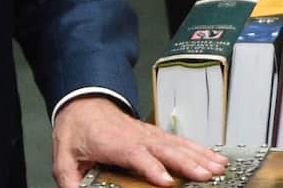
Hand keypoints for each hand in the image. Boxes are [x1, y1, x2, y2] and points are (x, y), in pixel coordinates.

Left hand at [52, 96, 227, 187]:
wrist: (82, 102)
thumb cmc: (77, 129)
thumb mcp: (64, 156)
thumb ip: (69, 179)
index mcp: (110, 141)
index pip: (133, 153)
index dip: (150, 166)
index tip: (165, 180)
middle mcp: (133, 136)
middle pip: (162, 148)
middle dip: (185, 162)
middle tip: (205, 176)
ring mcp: (147, 134)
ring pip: (176, 144)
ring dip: (198, 155)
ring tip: (217, 168)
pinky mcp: (155, 135)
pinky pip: (180, 141)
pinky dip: (199, 149)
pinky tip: (214, 157)